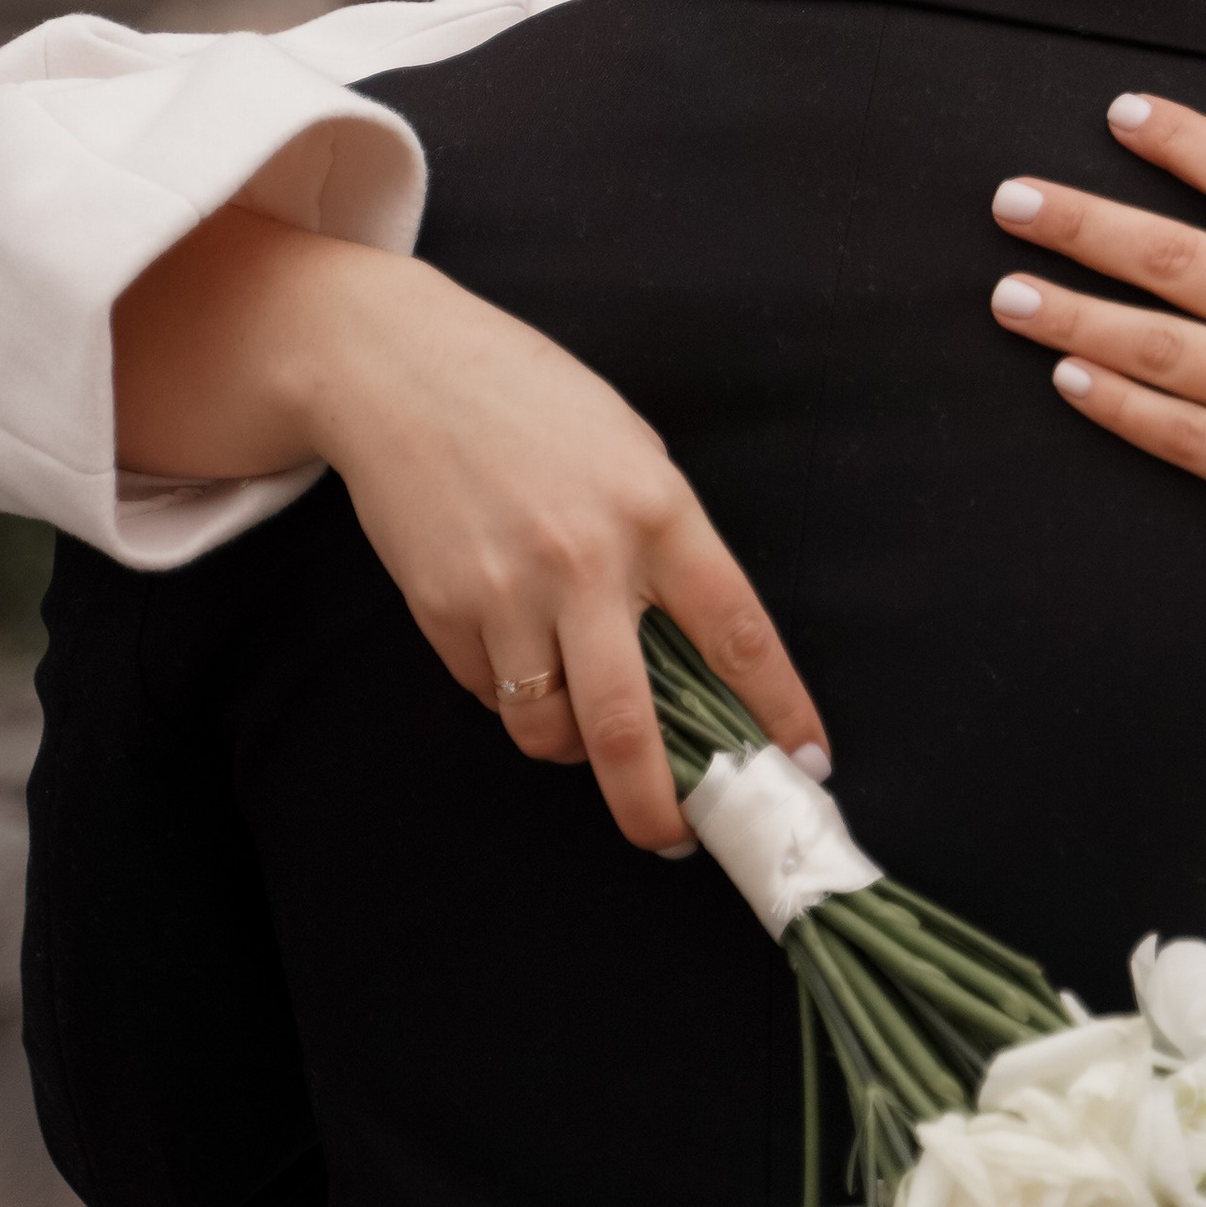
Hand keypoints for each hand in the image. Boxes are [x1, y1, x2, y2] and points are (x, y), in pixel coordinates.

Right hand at [113, 209, 825, 851]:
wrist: (399, 370)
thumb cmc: (531, 402)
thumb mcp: (630, 451)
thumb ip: (666, 543)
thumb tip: (697, 649)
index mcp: (657, 510)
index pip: (739, 633)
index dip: (780, 710)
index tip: (806, 760)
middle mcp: (588, 561)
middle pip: (635, 723)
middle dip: (658, 803)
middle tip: (675, 837)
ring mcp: (508, 592)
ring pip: (552, 731)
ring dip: (576, 754)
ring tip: (588, 738)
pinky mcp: (443, 613)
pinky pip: (492, 697)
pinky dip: (516, 701)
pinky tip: (521, 660)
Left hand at [985, 94, 1205, 772]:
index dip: (1184, 141)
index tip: (1120, 113)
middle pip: (1179, 258)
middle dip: (1085, 222)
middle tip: (1010, 198)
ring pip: (1162, 348)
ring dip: (1074, 315)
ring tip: (1004, 292)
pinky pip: (1187, 440)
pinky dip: (1121, 410)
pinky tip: (1066, 384)